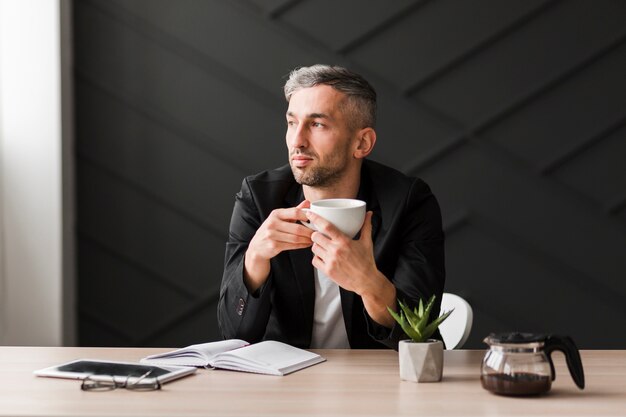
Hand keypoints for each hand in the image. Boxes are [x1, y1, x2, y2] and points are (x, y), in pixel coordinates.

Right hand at [244, 200, 312, 291]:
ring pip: (295, 238)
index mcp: (276, 214)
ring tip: (314, 239)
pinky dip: (301, 245)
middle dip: (310, 231)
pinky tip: (307, 244)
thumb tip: (308, 202)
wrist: (257, 246)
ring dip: (307, 239)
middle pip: (297, 227)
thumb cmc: (272, 230)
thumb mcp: (280, 218)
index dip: (307, 216)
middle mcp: (272, 223)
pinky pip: (292, 245)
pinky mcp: (273, 245)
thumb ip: (295, 211)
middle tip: (318, 233)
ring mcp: (272, 235)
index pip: (295, 212)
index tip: (316, 220)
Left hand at [307, 210, 395, 326]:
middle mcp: (335, 250)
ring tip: (323, 246)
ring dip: (316, 245)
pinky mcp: (327, 271)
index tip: (309, 213)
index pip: (326, 226)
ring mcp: (330, 261)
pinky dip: (317, 257)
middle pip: (315, 236)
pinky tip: (323, 257)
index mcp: (344, 241)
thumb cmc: (367, 261)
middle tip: (320, 235)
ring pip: (314, 248)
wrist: (366, 281)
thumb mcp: (367, 242)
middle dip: (316, 234)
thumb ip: (366, 226)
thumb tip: (369, 214)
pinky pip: (314, 260)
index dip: (316, 218)